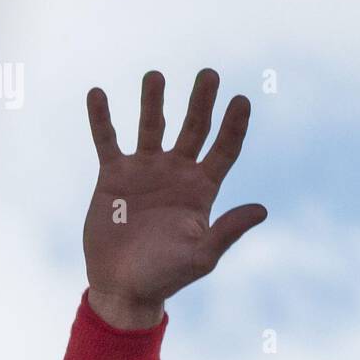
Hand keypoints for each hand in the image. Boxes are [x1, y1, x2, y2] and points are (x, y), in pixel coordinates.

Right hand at [83, 68, 266, 327]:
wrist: (125, 286)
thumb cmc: (168, 276)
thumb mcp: (202, 254)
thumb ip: (228, 229)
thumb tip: (262, 209)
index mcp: (202, 191)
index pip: (223, 151)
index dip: (234, 126)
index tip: (243, 99)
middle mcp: (176, 175)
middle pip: (193, 129)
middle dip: (201, 102)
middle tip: (210, 73)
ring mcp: (145, 172)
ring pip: (152, 126)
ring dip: (154, 101)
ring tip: (156, 76)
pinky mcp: (113, 176)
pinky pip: (107, 140)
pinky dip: (102, 118)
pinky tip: (98, 94)